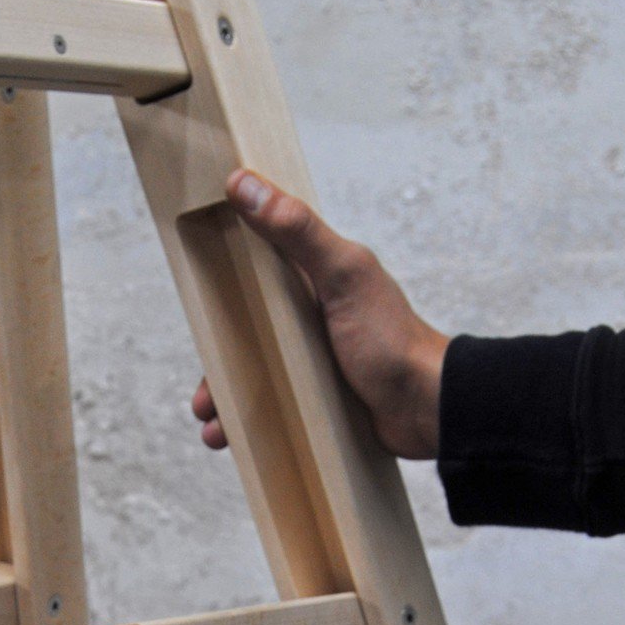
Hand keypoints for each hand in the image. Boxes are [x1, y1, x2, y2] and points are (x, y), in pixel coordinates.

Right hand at [193, 169, 448, 459]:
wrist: (428, 409)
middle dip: (218, 366)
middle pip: (247, 334)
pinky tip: (234, 441)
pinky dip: (251, 425)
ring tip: (215, 428)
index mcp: (314, 279)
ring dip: (228, 401)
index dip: (221, 286)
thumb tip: (243, 184)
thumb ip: (297, 232)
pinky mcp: (321, 398)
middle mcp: (310, 318)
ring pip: (256, 377)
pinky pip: (275, 409)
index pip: (254, 271)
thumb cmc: (391, 339)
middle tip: (202, 396)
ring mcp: (315, 360)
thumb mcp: (343, 276)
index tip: (196, 304)